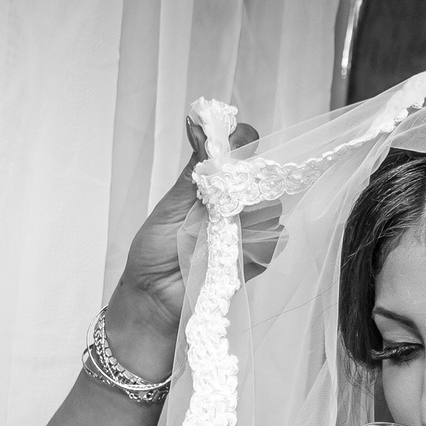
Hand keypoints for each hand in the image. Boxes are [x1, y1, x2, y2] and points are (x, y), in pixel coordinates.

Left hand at [112, 118, 262, 338]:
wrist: (153, 298)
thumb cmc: (154, 250)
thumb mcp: (171, 205)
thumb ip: (194, 172)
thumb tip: (200, 127)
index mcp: (212, 183)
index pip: (240, 150)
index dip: (243, 143)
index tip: (236, 144)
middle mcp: (234, 203)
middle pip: (263, 178)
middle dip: (248, 184)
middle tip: (224, 199)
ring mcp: (247, 231)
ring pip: (270, 211)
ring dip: (250, 219)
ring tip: (219, 234)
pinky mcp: (255, 259)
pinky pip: (271, 246)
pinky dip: (257, 248)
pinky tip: (233, 254)